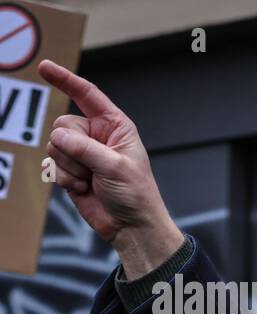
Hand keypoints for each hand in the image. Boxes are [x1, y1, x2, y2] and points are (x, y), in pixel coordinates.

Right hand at [37, 59, 183, 278]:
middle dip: (73, 149)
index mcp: (115, 126)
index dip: (66, 80)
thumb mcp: (116, 167)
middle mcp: (96, 136)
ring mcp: (81, 153)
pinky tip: (83, 189)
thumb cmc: (136, 195)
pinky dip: (64, 178)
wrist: (131, 227)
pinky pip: (51, 165)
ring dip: (70, 167)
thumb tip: (57, 137)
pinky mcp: (69, 170)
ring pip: (54, 146)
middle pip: (62, 125)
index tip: (45, 67)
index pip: (87, 95)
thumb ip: (86, 149)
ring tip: (91, 181)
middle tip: (94, 169)